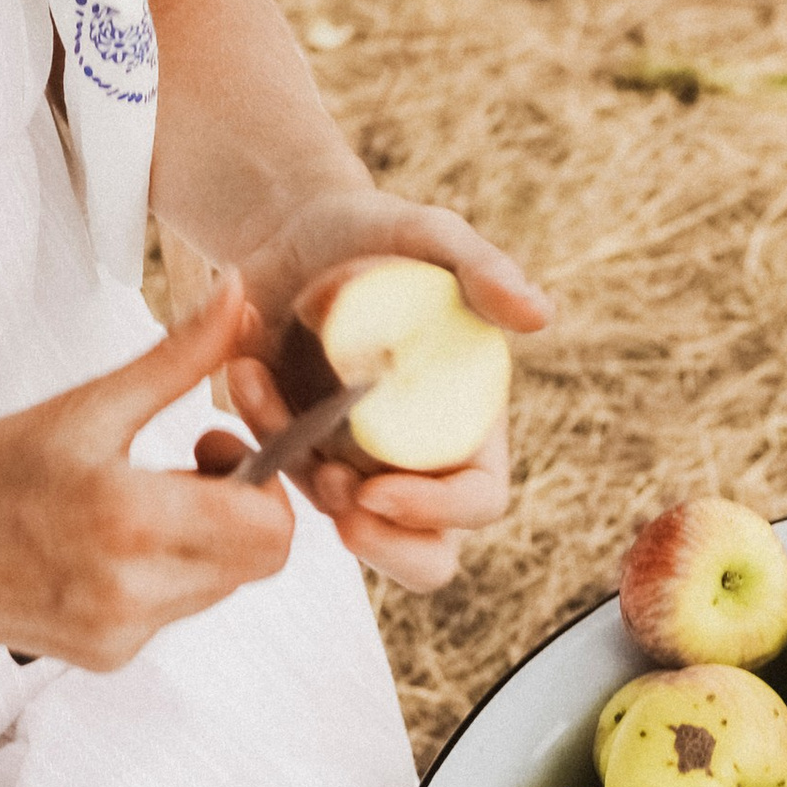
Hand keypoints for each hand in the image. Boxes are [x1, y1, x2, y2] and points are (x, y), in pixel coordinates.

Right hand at [0, 278, 295, 669]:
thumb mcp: (86, 405)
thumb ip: (178, 357)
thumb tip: (236, 299)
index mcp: (129, 520)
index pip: (269, 527)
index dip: (265, 479)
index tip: (219, 444)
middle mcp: (132, 591)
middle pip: (257, 560)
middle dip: (241, 508)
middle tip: (188, 466)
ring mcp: (121, 632)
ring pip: (220, 586)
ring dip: (204, 540)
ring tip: (137, 502)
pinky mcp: (108, 656)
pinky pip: (176, 611)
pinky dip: (164, 574)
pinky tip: (108, 545)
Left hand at [214, 189, 547, 593]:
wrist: (292, 233)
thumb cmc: (376, 232)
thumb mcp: (427, 236)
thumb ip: (483, 269)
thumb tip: (539, 314)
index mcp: (469, 423)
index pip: (478, 501)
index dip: (437, 511)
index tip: (378, 490)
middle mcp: (420, 461)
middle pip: (424, 555)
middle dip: (383, 546)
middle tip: (339, 508)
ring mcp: (356, 467)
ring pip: (336, 518)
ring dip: (297, 470)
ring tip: (260, 386)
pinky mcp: (299, 459)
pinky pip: (278, 481)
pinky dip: (257, 438)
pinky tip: (247, 373)